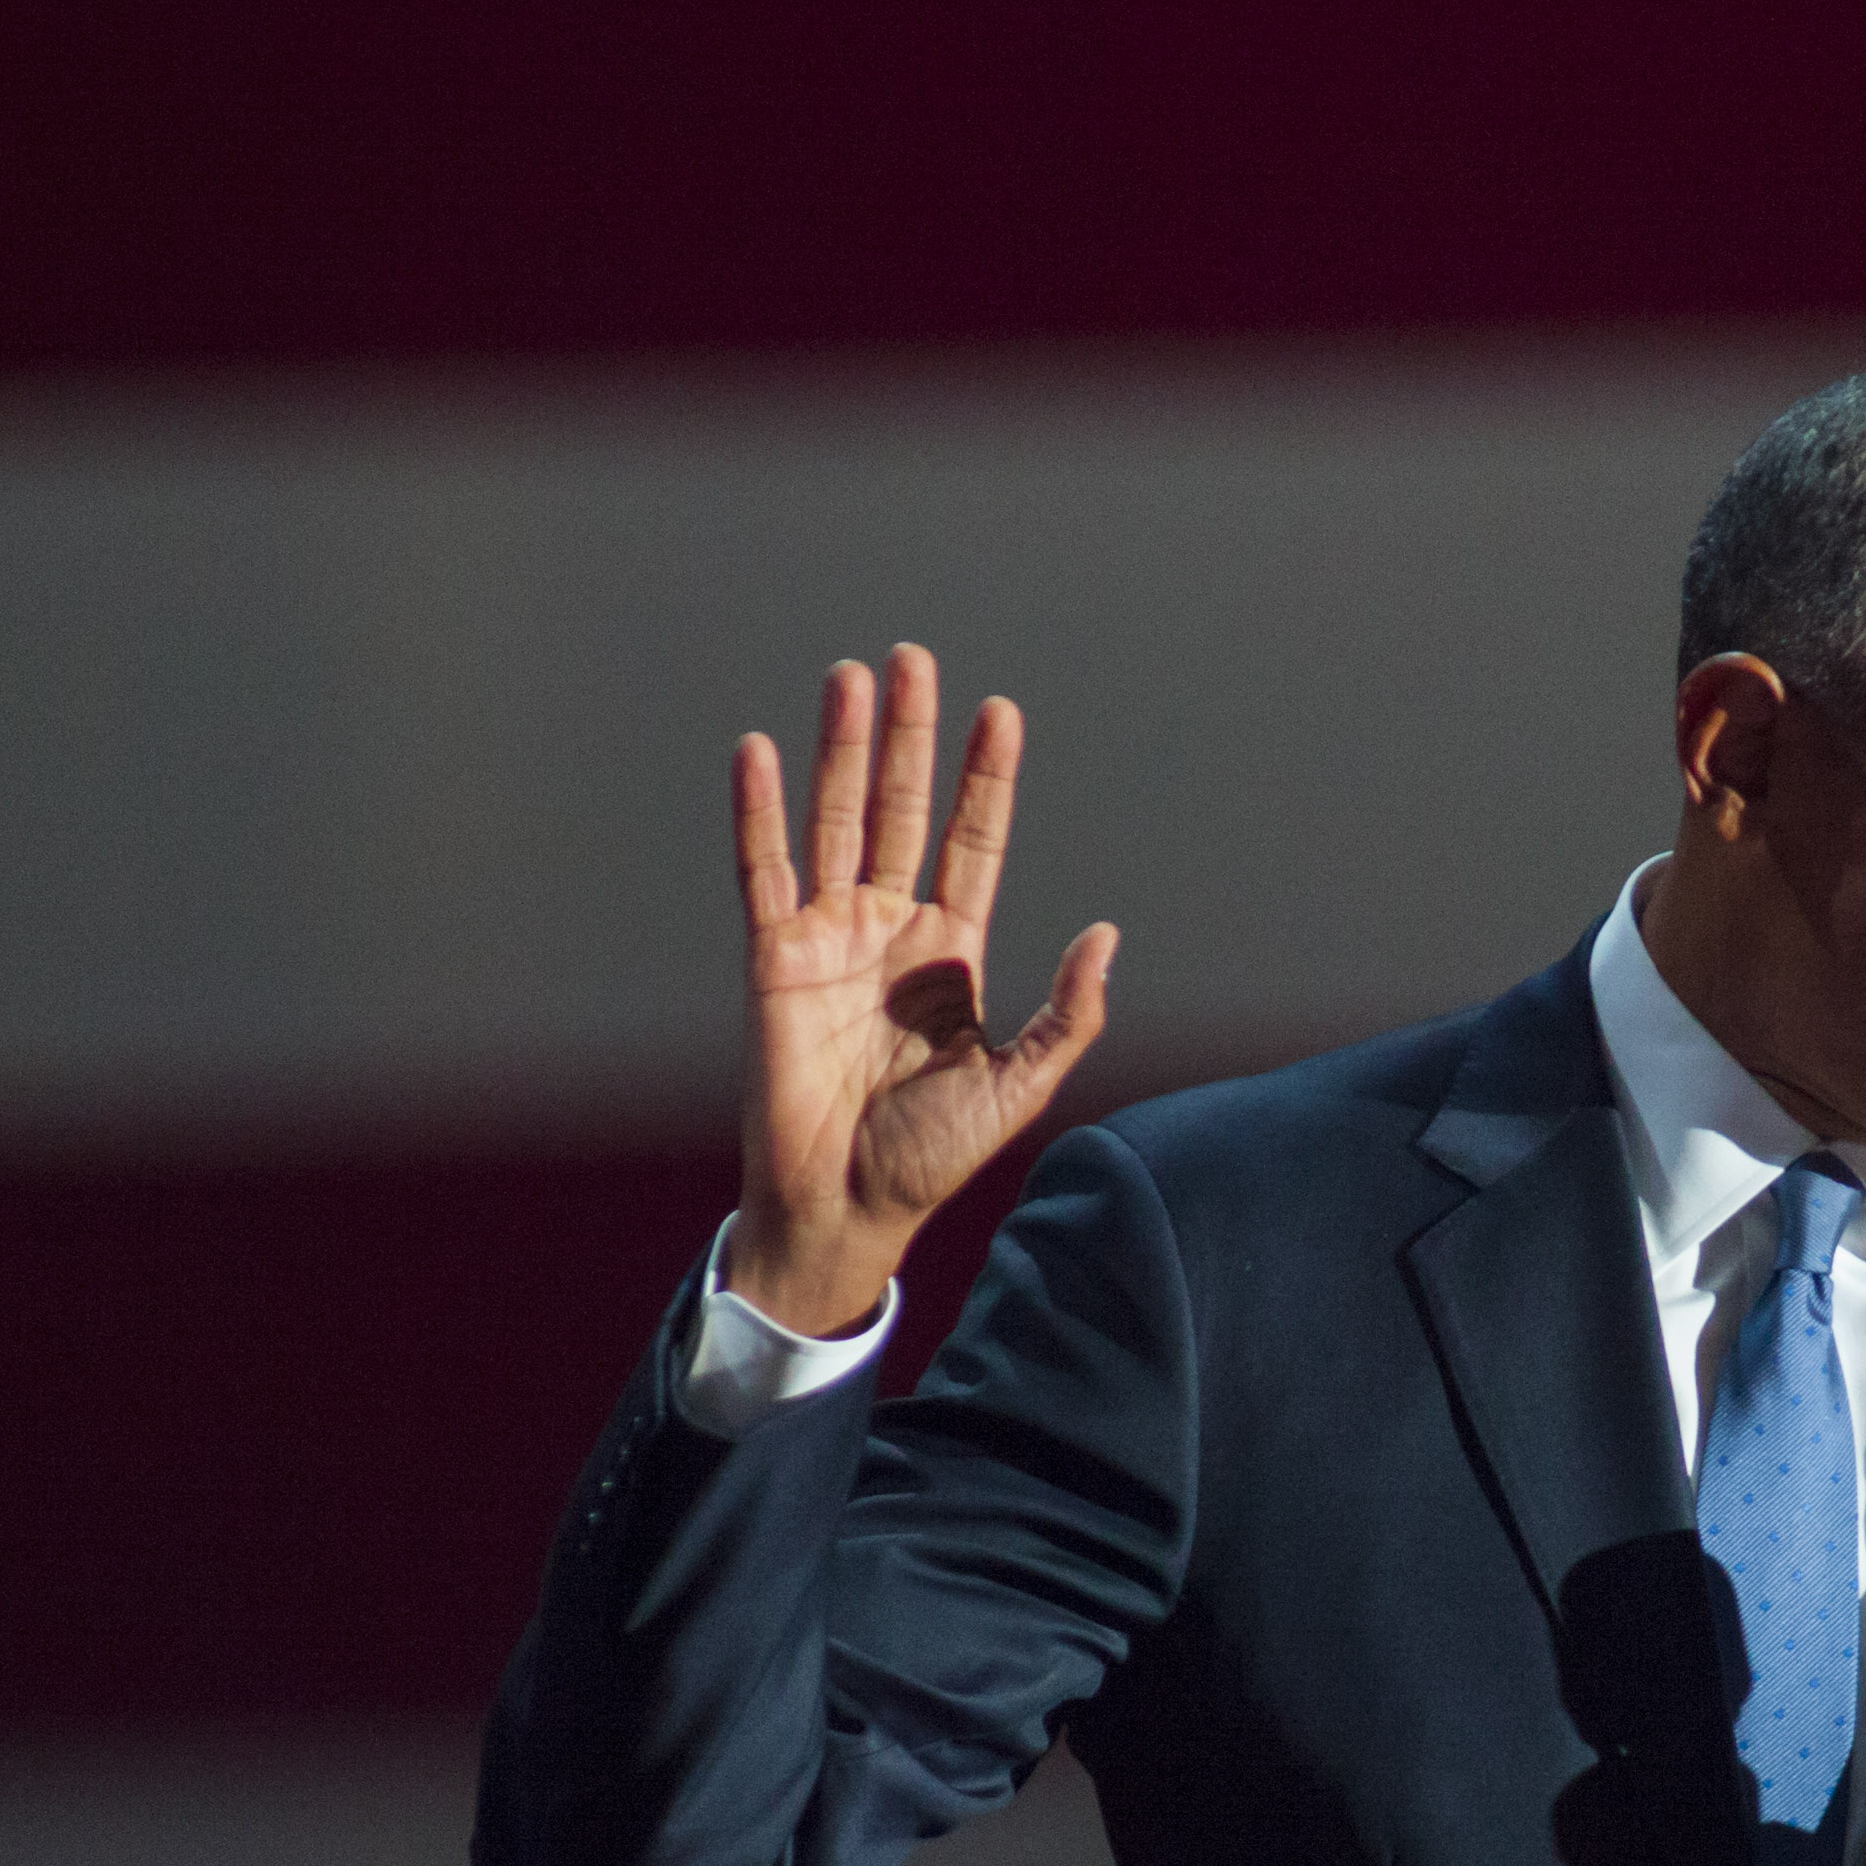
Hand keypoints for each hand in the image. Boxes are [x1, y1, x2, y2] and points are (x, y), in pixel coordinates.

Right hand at [727, 645, 1117, 1333]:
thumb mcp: (1018, 1086)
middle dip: (911, 737)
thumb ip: (1066, 1014)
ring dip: (843, 751)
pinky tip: (758, 752)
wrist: (845, 1207)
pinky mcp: (773, 960)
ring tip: (851, 679)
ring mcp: (829, 938)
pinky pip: (764, 872)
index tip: (999, 713)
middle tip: (914, 658)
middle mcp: (889, 930)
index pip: (971, 842)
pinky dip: (757, 813)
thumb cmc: (928, 1158)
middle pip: (903, 810)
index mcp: (951, 952)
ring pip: (837, 822)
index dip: (983, 779)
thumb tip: (1107, 936)